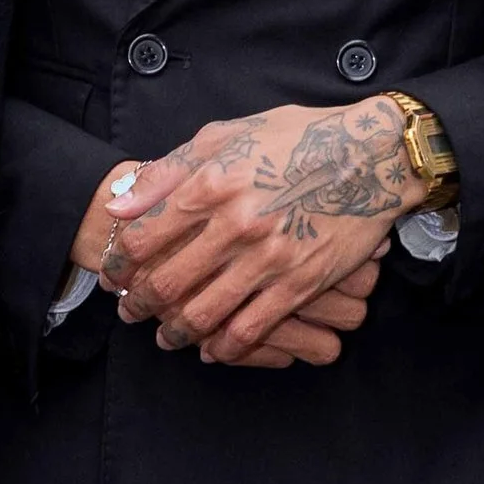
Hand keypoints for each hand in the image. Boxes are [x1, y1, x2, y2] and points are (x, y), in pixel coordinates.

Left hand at [104, 98, 420, 366]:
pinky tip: (211, 347)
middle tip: (129, 312)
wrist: (371, 155)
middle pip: (166, 281)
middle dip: (138, 305)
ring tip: (165, 335)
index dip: (118, 264)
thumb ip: (169, 170)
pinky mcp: (300, 283)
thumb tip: (119, 204)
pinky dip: (223, 347)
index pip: (142, 238)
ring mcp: (269, 257)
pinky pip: (250, 330)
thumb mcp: (227, 135)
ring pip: (203, 313)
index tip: (113, 274)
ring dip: (174, 331)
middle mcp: (235, 223)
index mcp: (212, 183)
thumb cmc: (296, 138)